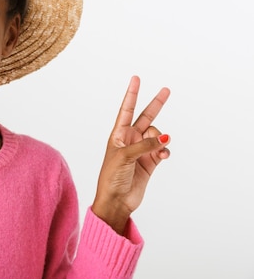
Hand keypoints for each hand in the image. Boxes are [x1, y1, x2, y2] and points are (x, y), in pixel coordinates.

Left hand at [92, 76, 170, 234]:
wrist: (116, 200)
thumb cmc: (111, 177)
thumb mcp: (124, 157)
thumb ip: (144, 145)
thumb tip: (165, 137)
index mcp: (117, 134)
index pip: (127, 110)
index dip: (132, 94)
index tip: (136, 78)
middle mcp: (130, 140)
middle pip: (146, 117)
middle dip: (156, 104)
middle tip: (167, 90)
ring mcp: (141, 150)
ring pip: (157, 135)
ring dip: (160, 139)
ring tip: (159, 148)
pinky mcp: (150, 162)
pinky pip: (162, 150)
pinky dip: (165, 150)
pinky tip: (164, 155)